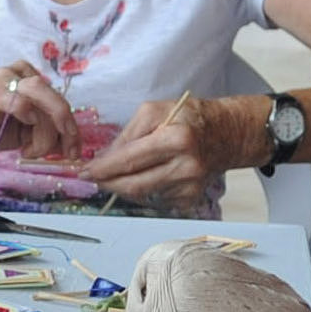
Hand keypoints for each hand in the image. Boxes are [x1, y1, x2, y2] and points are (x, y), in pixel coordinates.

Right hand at [0, 61, 79, 169]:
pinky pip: (23, 104)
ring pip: (44, 102)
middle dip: (67, 130)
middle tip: (68, 153)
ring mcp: (5, 80)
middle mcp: (18, 72)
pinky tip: (21, 141)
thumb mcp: (22, 131)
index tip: (73, 151)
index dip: (71, 127)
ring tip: (29, 151)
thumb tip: (72, 140)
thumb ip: (44, 127)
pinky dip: (29, 123)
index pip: (59, 100)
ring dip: (45, 134)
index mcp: (27, 78)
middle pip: (57, 99)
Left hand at [79, 95, 245, 206]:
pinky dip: (144, 191)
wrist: (226, 134)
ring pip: (142, 195)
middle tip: (91, 178)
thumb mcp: (154, 111)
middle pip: (134, 185)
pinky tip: (147, 176)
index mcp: (177, 139)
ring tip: (118, 174)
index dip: (103, 169)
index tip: (84, 172)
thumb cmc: (188, 118)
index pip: (130, 160)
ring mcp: (190, 187)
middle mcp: (186, 167)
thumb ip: (127, 135)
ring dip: (124, 187)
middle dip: (107, 183)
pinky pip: (155, 200)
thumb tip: (103, 159)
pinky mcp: (191, 200)